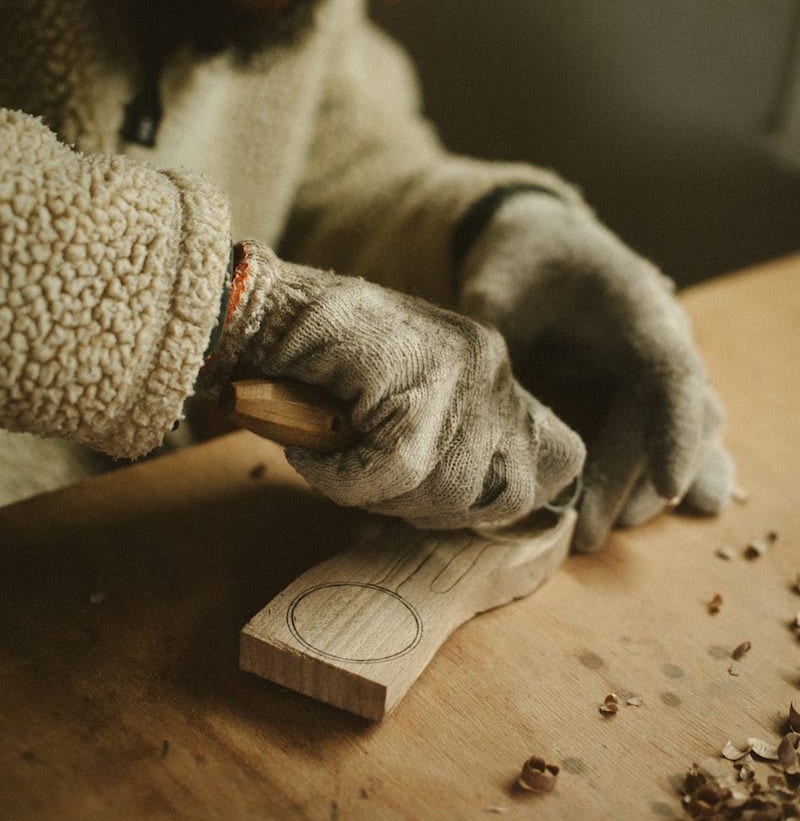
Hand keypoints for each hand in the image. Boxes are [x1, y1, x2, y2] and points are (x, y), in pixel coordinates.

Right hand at [203, 241, 583, 527]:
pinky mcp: (408, 375)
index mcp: (493, 368)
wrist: (253, 306)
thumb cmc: (316, 363)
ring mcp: (455, 367)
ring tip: (336, 452)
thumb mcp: (402, 404)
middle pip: (507, 494)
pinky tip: (311, 445)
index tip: (450, 501)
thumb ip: (449, 445)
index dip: (512, 497)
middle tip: (371, 480)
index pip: (561, 456)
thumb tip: (478, 514)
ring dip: (379, 493)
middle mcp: (490, 363)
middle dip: (434, 510)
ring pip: (446, 489)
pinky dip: (339, 477)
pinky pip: (389, 472)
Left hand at [457, 193, 734, 550]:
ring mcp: (661, 368)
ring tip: (597, 531)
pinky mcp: (646, 392)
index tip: (668, 484)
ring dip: (651, 487)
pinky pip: (672, 436)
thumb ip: (490, 341)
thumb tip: (474, 406)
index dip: (674, 431)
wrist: (539, 239)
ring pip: (688, 435)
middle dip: (639, 482)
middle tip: (587, 532)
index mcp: (636, 307)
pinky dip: (669, 475)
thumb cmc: (521, 259)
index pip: (672, 374)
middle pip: (679, 420)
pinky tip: (654, 513)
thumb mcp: (493, 286)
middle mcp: (665, 340)